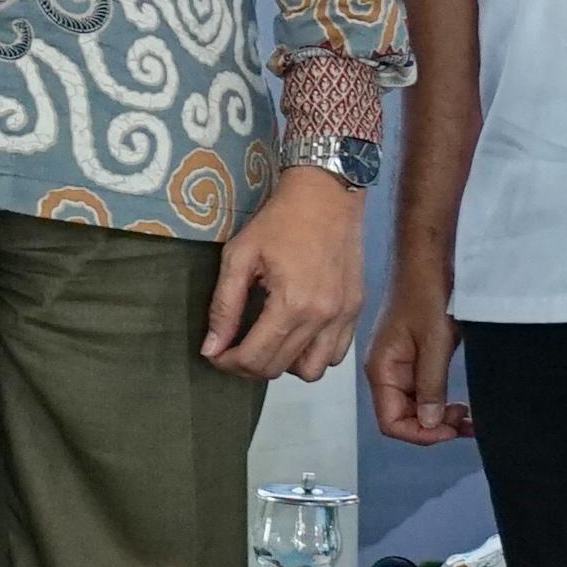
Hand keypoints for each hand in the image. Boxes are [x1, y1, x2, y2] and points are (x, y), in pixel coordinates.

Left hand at [203, 167, 364, 383]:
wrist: (326, 195)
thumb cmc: (278, 221)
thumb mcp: (240, 255)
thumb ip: (224, 305)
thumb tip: (211, 347)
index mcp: (292, 304)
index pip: (256, 358)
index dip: (228, 363)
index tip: (215, 354)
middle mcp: (323, 318)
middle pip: (280, 368)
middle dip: (249, 366)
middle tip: (232, 348)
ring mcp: (344, 317)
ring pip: (313, 371)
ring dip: (285, 365)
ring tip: (267, 342)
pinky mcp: (356, 311)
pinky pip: (336, 354)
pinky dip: (313, 354)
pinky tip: (295, 334)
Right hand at [365, 254, 473, 445]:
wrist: (428, 257)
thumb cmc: (429, 296)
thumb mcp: (434, 342)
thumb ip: (431, 385)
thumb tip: (430, 425)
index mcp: (382, 370)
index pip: (391, 422)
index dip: (421, 434)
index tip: (452, 430)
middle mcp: (385, 371)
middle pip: (403, 417)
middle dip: (434, 427)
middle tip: (467, 421)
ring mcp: (398, 364)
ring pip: (415, 406)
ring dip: (439, 416)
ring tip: (468, 414)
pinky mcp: (412, 355)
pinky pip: (422, 389)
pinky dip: (440, 400)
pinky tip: (460, 400)